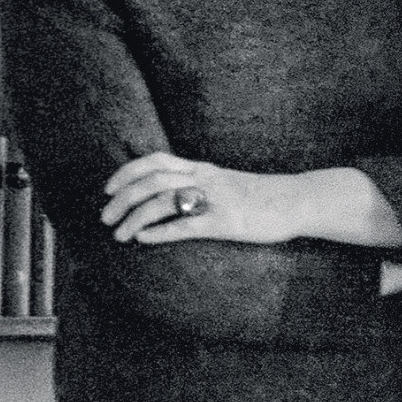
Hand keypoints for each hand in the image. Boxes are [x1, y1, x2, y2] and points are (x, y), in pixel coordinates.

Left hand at [100, 153, 312, 245]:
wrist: (297, 200)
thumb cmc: (263, 196)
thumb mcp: (227, 183)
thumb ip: (201, 185)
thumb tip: (174, 197)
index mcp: (203, 169)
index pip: (156, 161)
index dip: (127, 172)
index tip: (108, 188)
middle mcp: (204, 180)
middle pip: (152, 181)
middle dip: (122, 199)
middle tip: (105, 217)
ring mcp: (213, 200)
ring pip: (163, 201)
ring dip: (134, 217)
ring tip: (119, 234)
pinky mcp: (224, 223)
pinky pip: (185, 225)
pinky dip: (159, 232)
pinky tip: (143, 239)